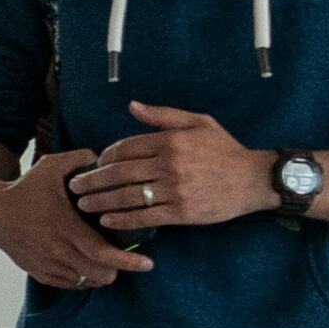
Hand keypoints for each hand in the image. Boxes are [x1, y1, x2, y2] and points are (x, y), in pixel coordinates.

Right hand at [0, 152, 152, 287]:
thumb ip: (79, 158)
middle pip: (98, 274)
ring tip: (110, 261)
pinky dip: (85, 278)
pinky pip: (71, 285)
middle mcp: (57, 251)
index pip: (102, 253)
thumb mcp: (50, 166)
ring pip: (86, 281)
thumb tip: (104, 157)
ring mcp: (48, 265)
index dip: (128, 261)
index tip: (148, 263)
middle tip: (131, 260)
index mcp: (65, 227)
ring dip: (102, 274)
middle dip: (119, 270)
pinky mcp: (41, 274)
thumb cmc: (27, 187)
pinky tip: (89, 265)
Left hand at [67, 102, 273, 229]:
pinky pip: (144, 216)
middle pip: (119, 173)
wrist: (254, 180)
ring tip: (84, 206)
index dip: (105, 157)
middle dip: (92, 181)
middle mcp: (169, 164)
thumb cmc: (226, 150)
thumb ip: (163, 115)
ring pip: (127, 196)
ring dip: (100, 202)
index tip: (95, 164)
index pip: (126, 148)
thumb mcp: (199, 122)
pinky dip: (123, 219)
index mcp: (170, 141)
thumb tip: (132, 106)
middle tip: (74, 187)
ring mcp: (174, 190)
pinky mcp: (181, 212)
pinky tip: (108, 221)